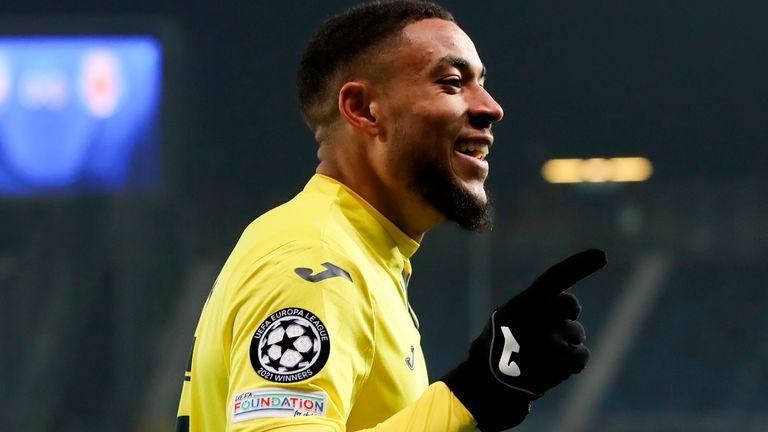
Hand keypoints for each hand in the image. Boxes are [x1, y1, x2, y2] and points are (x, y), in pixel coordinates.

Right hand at [441, 249, 605, 430]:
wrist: (488, 385)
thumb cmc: (496, 348)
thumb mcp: (506, 318)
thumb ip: (533, 306)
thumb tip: (564, 303)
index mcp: (522, 304)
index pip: (555, 279)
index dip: (578, 266)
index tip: (602, 255)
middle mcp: (539, 320)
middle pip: (569, 305)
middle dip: (566, 313)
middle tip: (551, 327)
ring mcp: (552, 342)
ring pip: (576, 333)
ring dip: (565, 342)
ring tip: (542, 356)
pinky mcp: (562, 364)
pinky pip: (581, 354)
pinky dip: (572, 361)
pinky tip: (553, 367)